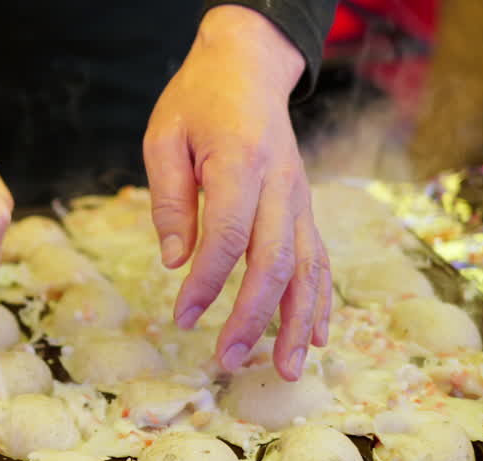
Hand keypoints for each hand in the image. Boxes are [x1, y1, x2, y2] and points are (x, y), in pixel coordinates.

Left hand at [143, 5, 330, 380]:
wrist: (247, 67)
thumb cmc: (197, 102)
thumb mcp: (164, 139)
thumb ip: (169, 200)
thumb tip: (176, 263)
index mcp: (241, 161)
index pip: (229, 235)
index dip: (207, 282)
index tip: (181, 318)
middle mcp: (281, 183)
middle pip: (275, 261)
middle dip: (253, 317)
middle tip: (225, 359)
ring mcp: (299, 198)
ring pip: (307, 268)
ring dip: (296, 322)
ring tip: (283, 370)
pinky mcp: (304, 209)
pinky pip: (319, 259)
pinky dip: (319, 301)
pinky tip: (314, 338)